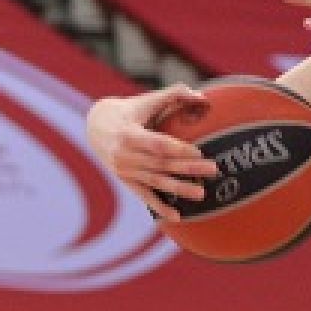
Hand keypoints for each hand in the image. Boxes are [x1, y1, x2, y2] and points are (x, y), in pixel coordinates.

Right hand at [86, 87, 218, 221]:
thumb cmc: (130, 110)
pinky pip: (144, 195)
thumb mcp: (147, 99)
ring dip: (179, 188)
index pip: (156, 144)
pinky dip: (159, 207)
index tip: (199, 151)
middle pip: (161, 164)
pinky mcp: (125, 180)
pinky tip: (177, 217)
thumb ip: (175, 93)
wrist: (96, 126)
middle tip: (214, 170)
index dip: (177, 149)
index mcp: (128, 134)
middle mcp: (124, 155)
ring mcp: (124, 170)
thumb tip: (202, 97)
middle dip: (188, 168)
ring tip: (202, 194)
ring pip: (156, 181)